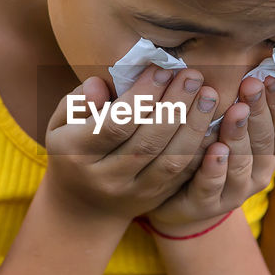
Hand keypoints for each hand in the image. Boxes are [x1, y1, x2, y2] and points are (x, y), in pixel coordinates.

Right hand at [41, 63, 220, 223]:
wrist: (82, 205)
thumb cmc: (72, 148)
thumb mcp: (61, 123)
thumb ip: (78, 102)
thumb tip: (98, 83)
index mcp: (77, 153)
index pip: (115, 123)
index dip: (142, 96)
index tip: (161, 70)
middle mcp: (106, 178)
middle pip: (147, 142)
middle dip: (174, 106)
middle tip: (193, 76)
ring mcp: (133, 192)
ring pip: (171, 160)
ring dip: (194, 126)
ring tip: (209, 95)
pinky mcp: (155, 199)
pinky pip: (184, 175)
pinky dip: (201, 148)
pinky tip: (213, 123)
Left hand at [141, 74, 274, 236]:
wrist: (182, 201)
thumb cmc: (210, 152)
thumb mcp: (229, 127)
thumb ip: (242, 102)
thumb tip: (255, 57)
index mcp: (271, 152)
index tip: (272, 75)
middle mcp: (260, 172)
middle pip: (263, 141)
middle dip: (258, 111)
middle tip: (251, 84)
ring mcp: (237, 191)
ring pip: (241, 163)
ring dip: (239, 136)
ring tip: (235, 112)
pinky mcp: (209, 204)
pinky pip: (213, 186)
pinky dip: (215, 169)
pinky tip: (214, 150)